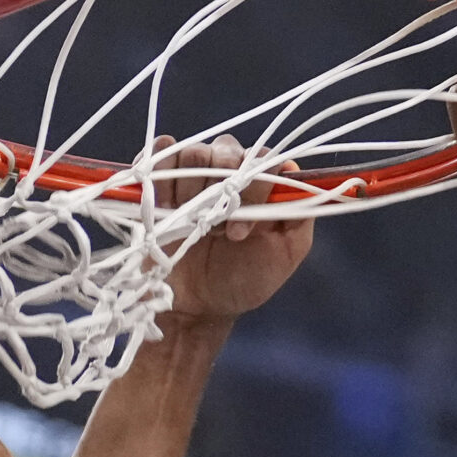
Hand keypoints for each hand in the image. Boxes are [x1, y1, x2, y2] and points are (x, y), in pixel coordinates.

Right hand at [150, 135, 314, 326]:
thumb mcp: (285, 254)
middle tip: (215, 232)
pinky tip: (165, 204)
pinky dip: (160, 172)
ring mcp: (192, 174)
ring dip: (190, 191)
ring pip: (192, 153)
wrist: (196, 307)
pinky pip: (159, 153)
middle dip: (220, 192)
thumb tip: (292, 168)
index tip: (240, 232)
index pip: (262, 158)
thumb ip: (299, 213)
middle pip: (225, 149)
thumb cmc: (243, 281)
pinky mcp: (158, 180)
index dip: (253, 187)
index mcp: (258, 185)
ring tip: (190, 225)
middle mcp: (227, 173)